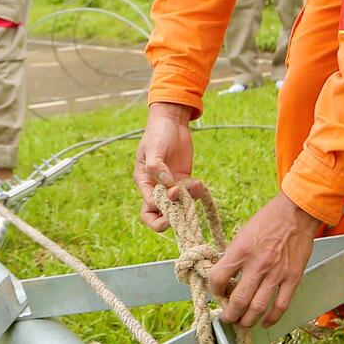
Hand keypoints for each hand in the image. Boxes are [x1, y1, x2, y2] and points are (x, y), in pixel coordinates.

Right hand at [133, 103, 195, 231]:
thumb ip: (157, 167)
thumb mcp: (154, 148)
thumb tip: (166, 185)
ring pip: (177, 207)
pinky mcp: (184, 180)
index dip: (160, 208)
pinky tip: (199, 183)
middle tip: (182, 216)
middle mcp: (156, 188)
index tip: (171, 196)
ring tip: (195, 186)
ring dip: (188, 204)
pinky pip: (190, 195)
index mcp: (144, 182)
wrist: (172, 122)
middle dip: (169, 220)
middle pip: (158, 216)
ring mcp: (171, 186)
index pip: (148, 208)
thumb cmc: (157, 134)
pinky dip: (196, 193)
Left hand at [206, 193, 322, 327]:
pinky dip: (272, 318)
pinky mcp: (292, 278)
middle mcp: (257, 265)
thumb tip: (224, 275)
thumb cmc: (267, 221)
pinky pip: (281, 305)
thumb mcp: (242, 234)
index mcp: (240, 251)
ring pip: (258, 308)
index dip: (213, 289)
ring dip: (247, 320)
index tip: (216, 292)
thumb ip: (233, 256)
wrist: (295, 213)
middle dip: (229, 315)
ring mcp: (276, 273)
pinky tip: (265, 322)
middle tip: (227, 318)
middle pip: (238, 301)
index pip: (218, 279)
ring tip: (242, 323)